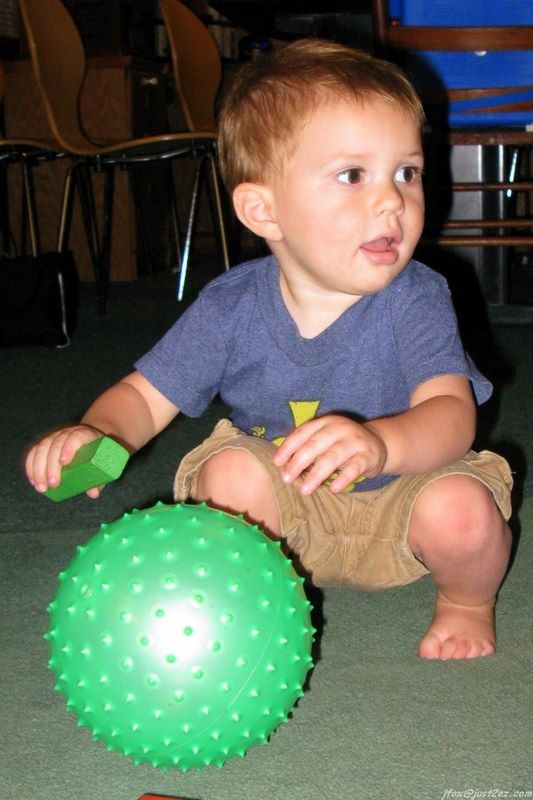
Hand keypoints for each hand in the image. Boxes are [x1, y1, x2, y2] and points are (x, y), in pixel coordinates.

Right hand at [25, 424, 104, 498]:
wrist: (88, 439)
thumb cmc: (97, 454)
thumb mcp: (102, 464)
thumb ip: (99, 478)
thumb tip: (93, 493)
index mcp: (86, 435)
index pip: (76, 437)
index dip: (69, 448)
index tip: (64, 463)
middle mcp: (68, 433)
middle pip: (56, 444)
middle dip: (52, 465)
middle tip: (53, 484)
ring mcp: (55, 436)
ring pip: (42, 448)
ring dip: (39, 468)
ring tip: (41, 487)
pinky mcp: (45, 443)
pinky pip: (34, 452)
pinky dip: (31, 466)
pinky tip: (33, 480)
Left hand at [272, 415, 386, 494]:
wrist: (378, 443)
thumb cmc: (342, 444)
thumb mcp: (325, 440)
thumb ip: (307, 448)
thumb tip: (283, 466)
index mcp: (325, 422)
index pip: (302, 433)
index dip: (288, 448)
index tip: (277, 463)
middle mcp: (339, 428)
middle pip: (314, 445)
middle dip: (297, 462)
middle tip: (286, 479)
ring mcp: (355, 441)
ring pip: (332, 457)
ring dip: (316, 475)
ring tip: (304, 490)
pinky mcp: (368, 456)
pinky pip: (354, 468)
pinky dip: (343, 479)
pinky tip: (333, 489)